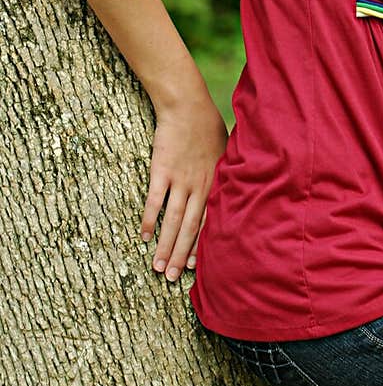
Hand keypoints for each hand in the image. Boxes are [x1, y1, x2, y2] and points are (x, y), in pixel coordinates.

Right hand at [141, 97, 228, 281]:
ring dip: (165, 246)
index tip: (197, 270)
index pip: (209, 224)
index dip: (202, 248)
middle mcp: (200, 187)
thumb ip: (226, 177)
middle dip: (181, 256)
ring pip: (173, 220)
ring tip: (158, 267)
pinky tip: (144, 236)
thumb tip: (234, 193)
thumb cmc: (208, 128)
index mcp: (216, 185)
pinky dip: (150, 220)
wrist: (187, 106)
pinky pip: (155, 200)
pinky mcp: (161, 171)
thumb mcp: (226, 154)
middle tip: (173, 278)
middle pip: (190, 229)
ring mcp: (180, 180)